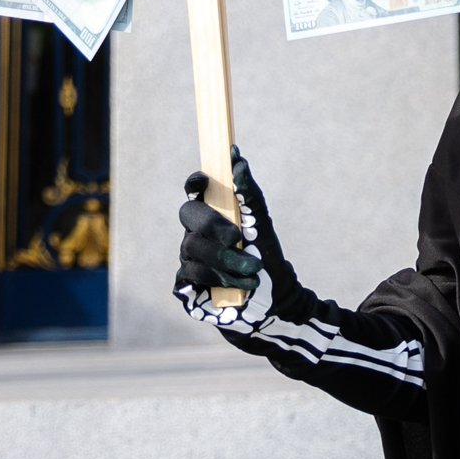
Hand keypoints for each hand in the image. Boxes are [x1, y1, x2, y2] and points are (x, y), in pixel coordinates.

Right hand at [176, 151, 274, 298]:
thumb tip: (238, 160)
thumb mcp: (261, 224)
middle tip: (238, 238)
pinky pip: (191, 276)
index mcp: (211, 214)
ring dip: (226, 262)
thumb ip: (250, 194)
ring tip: (254, 272)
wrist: (273, 298)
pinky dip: (219, 281)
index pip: (194, 192)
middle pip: (189, 217)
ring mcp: (188, 258)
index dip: (194, 183)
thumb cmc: (265, 255)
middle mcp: (195, 233)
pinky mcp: (186, 286)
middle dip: (214, 227)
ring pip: (194, 250)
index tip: (204, 181)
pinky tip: (240, 287)